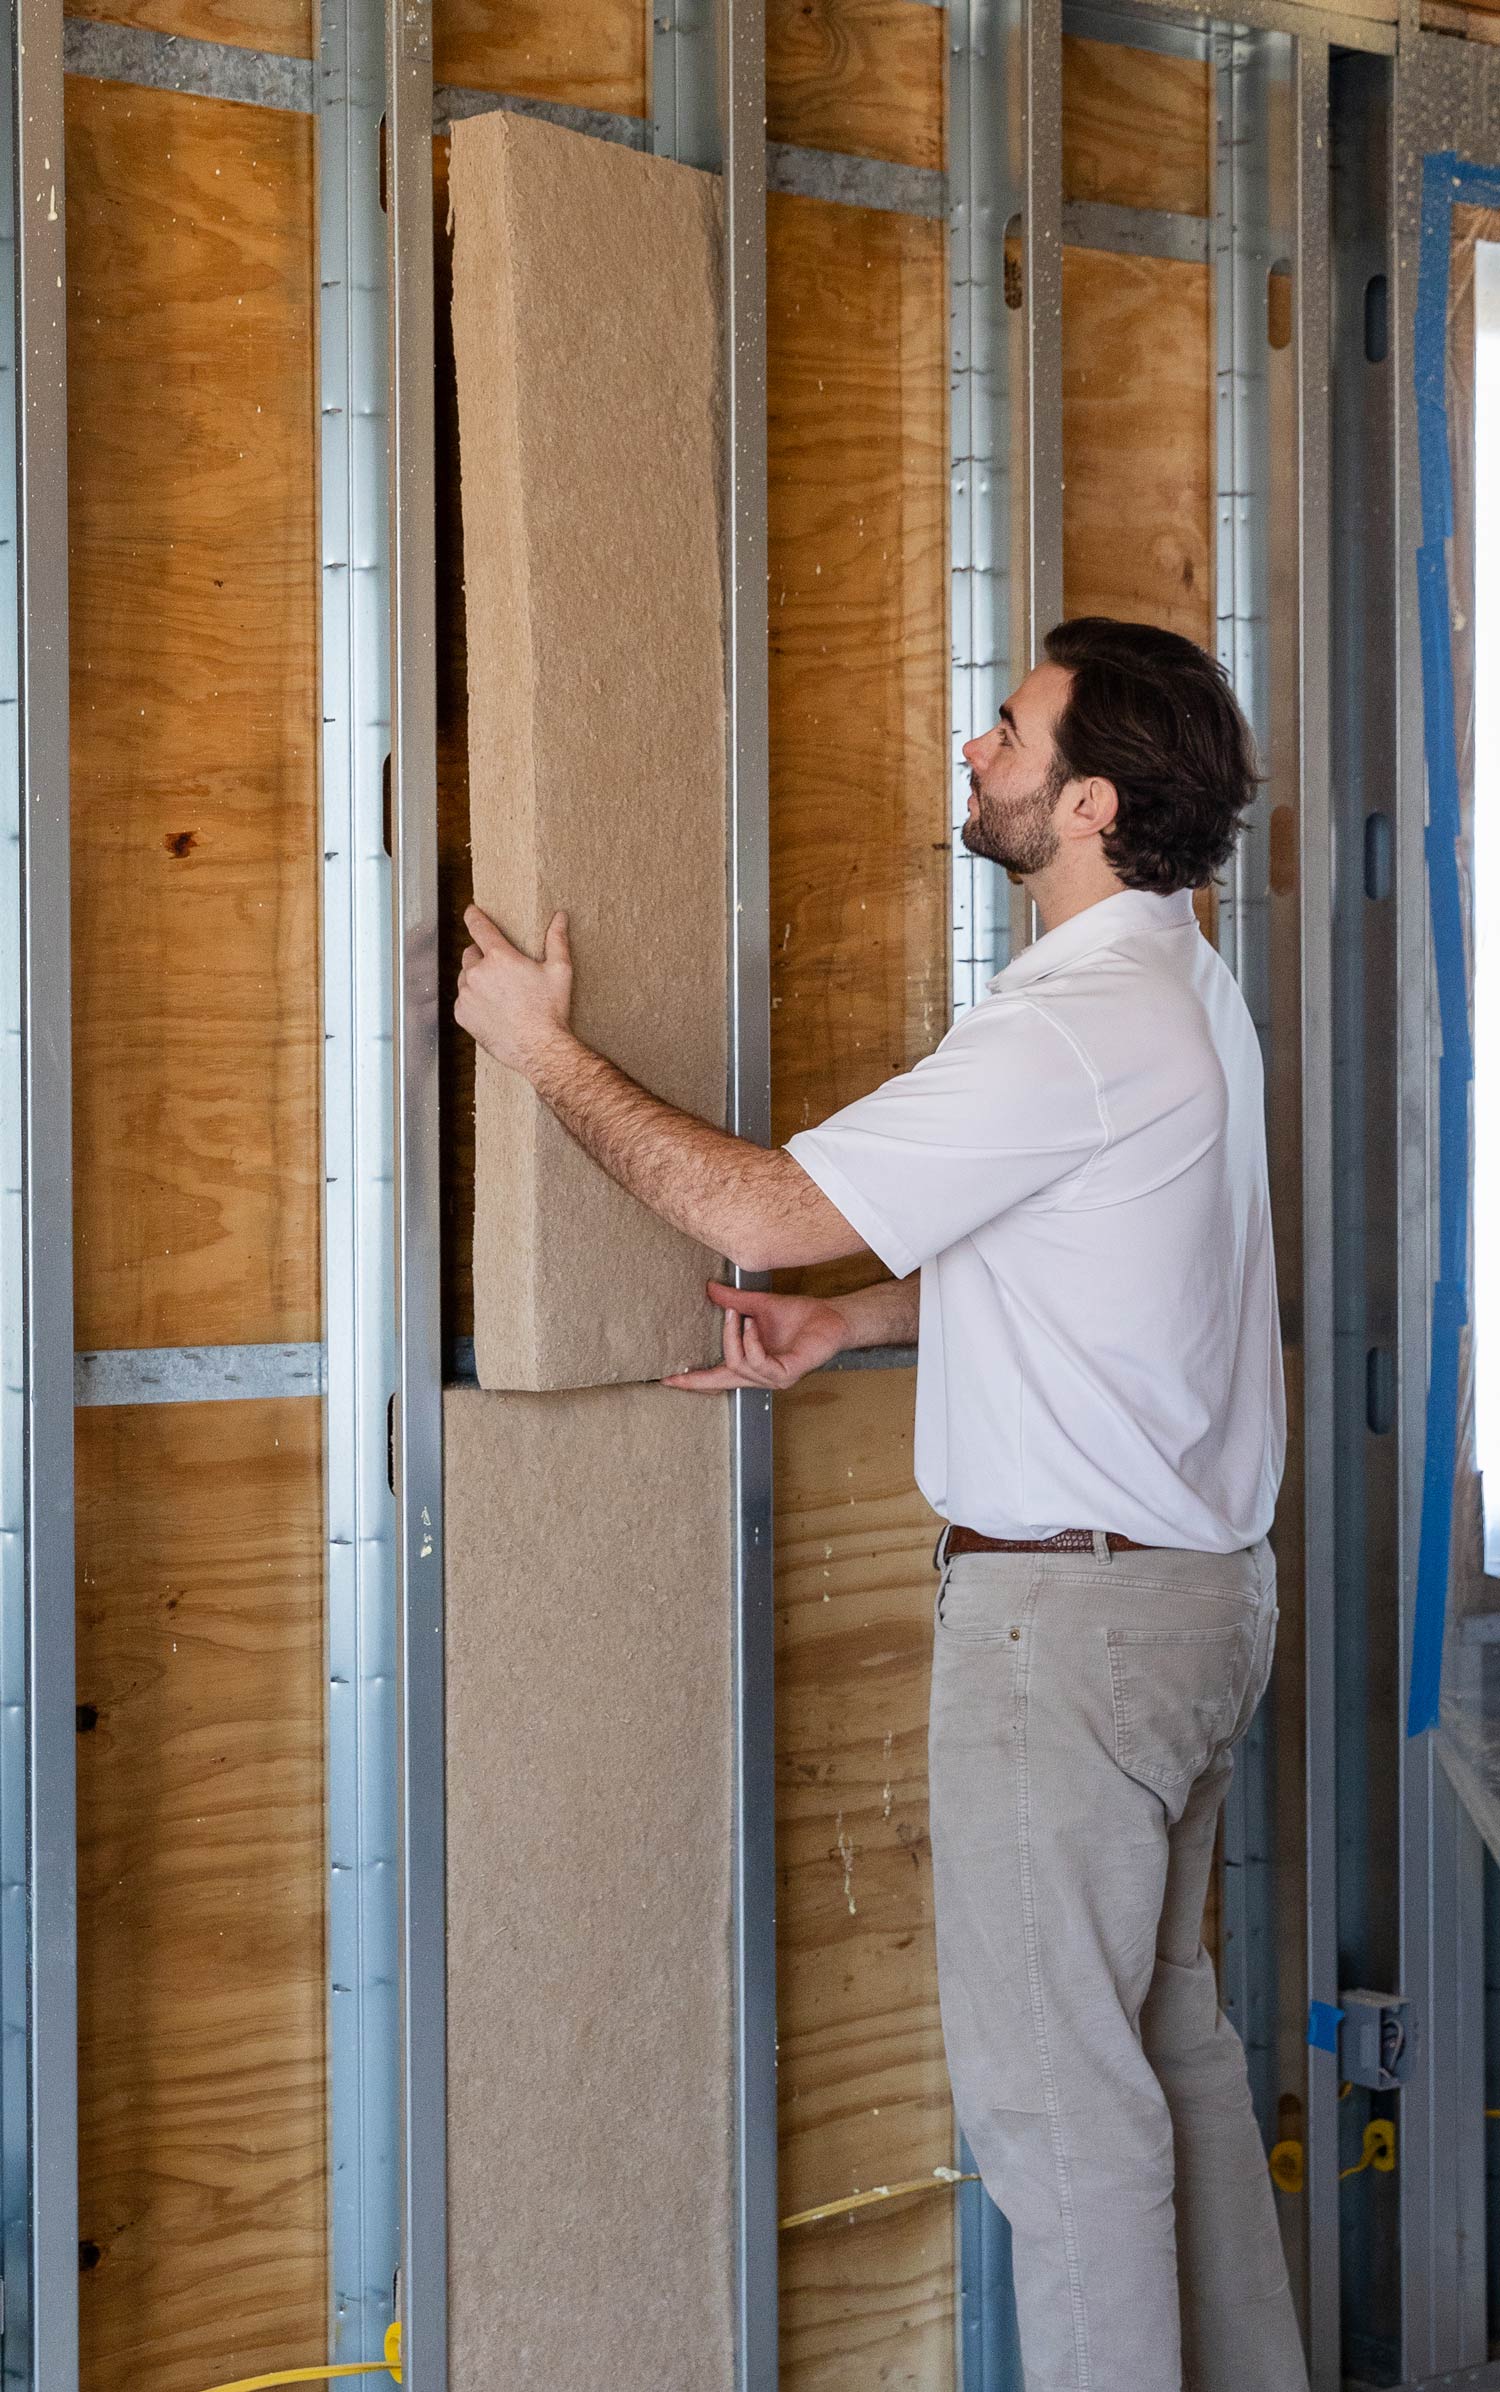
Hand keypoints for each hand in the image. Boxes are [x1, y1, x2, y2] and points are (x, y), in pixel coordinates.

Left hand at [454, 902, 572, 1075]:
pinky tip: (492, 1009)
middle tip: (499, 968)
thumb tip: (560, 917)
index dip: (473, 916)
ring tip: (498, 992)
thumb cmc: (550, 1010)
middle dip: (481, 956)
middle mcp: (478, 974)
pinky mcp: (463, 1016)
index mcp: (499, 957)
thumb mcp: (559, 971)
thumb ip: (556, 940)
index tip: (471, 911)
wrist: (539, 1049)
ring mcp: (467, 996)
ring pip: (465, 978)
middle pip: (470, 954)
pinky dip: (473, 1001)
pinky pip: (462, 1001)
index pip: (479, 927)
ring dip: (476, 979)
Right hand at [662, 1280, 851, 1392]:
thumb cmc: (800, 1316)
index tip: (666, 1380)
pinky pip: (757, 1362)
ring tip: (742, 1315)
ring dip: (735, 1336)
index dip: (692, 1380)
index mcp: (750, 1364)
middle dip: (717, 1346)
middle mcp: (760, 1376)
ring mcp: (773, 1379)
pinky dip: (751, 1341)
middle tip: (724, 1313)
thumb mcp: (759, 1306)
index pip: (716, 1377)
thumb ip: (734, 1302)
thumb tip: (709, 1289)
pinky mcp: (786, 1374)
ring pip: (737, 1364)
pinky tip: (753, 1324)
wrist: (831, 1317)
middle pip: (722, 1374)